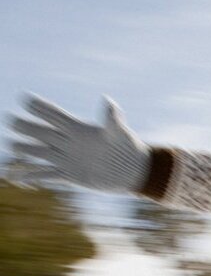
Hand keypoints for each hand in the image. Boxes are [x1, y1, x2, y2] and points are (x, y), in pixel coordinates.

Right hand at [5, 95, 148, 193]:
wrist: (133, 171)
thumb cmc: (129, 148)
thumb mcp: (119, 132)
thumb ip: (112, 118)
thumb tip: (109, 101)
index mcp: (78, 129)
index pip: (54, 115)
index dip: (41, 108)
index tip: (26, 100)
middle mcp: (68, 142)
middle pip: (40, 132)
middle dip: (26, 127)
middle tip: (12, 121)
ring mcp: (67, 158)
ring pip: (39, 152)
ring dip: (25, 149)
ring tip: (12, 145)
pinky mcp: (69, 174)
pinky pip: (46, 174)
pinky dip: (32, 174)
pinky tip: (17, 175)